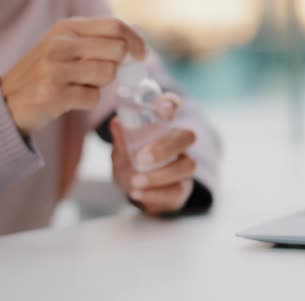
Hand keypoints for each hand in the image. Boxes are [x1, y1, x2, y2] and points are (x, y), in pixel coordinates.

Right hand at [1, 17, 145, 132]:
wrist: (8, 100)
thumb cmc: (46, 72)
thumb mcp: (66, 46)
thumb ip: (99, 38)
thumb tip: (136, 32)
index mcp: (66, 28)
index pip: (114, 26)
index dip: (136, 41)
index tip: (142, 55)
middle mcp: (59, 44)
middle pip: (117, 50)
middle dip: (116, 65)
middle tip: (99, 73)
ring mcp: (54, 69)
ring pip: (108, 73)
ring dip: (101, 84)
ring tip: (80, 84)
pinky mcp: (53, 95)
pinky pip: (93, 97)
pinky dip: (88, 101)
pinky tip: (70, 98)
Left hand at [110, 95, 197, 214]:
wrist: (137, 194)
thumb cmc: (132, 166)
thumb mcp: (121, 154)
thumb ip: (121, 141)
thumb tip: (117, 123)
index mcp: (164, 127)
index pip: (173, 107)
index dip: (171, 104)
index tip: (163, 107)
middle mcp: (179, 144)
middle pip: (188, 136)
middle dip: (165, 148)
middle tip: (141, 159)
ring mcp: (184, 166)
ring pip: (187, 166)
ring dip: (160, 175)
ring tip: (135, 181)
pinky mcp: (183, 189)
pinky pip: (177, 190)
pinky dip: (155, 193)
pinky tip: (137, 193)